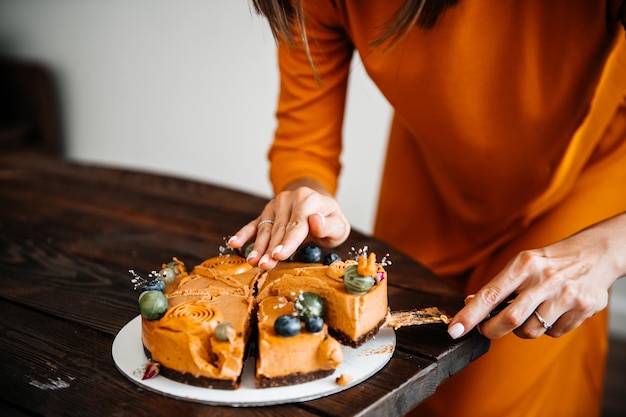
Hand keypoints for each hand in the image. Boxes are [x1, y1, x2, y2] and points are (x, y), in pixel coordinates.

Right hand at [228, 179, 350, 269]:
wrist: (319, 205)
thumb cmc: (329, 219)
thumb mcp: (339, 224)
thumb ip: (329, 225)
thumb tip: (315, 221)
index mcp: (308, 199)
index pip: (297, 224)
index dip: (288, 241)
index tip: (279, 255)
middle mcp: (289, 199)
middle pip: (279, 229)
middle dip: (271, 249)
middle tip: (264, 266)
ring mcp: (275, 205)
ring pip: (265, 229)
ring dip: (258, 247)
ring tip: (252, 262)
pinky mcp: (267, 213)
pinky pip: (254, 224)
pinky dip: (244, 234)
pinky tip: (234, 243)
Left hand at [447, 212, 625, 339]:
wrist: (596, 253)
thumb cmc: (549, 261)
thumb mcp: (522, 263)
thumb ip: (499, 286)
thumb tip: (469, 304)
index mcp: (524, 264)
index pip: (490, 294)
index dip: (470, 315)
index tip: (454, 330)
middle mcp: (545, 279)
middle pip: (510, 319)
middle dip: (491, 330)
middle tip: (486, 329)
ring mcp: (566, 295)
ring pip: (531, 331)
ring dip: (522, 330)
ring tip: (529, 312)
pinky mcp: (583, 308)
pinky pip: (554, 333)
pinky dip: (547, 328)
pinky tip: (554, 311)